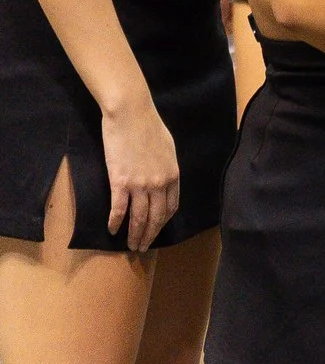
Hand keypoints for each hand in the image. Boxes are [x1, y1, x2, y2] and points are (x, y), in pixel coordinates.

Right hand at [99, 94, 180, 251]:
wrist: (131, 115)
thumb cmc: (150, 127)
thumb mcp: (168, 148)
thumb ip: (167, 168)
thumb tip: (164, 179)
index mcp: (173, 175)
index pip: (171, 207)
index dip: (163, 222)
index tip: (156, 230)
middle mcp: (160, 183)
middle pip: (155, 217)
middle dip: (149, 235)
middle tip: (143, 248)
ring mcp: (140, 184)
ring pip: (139, 218)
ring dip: (134, 235)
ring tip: (131, 246)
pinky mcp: (120, 182)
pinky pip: (119, 208)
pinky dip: (116, 222)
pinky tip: (112, 230)